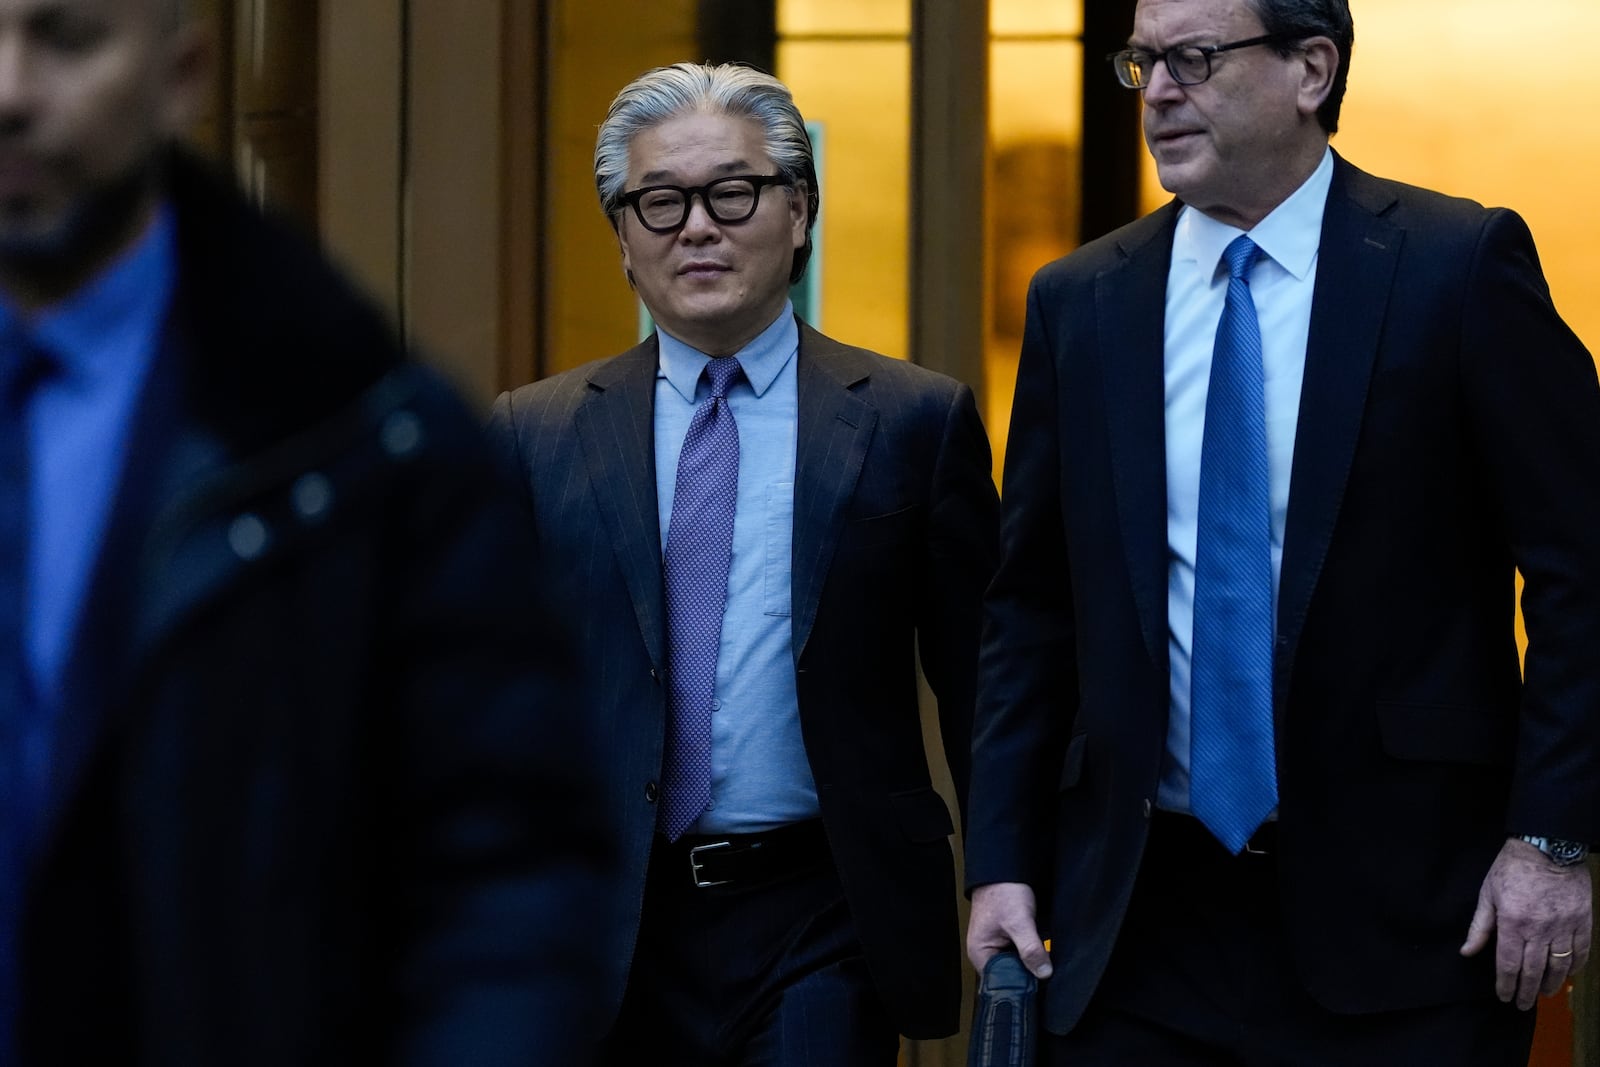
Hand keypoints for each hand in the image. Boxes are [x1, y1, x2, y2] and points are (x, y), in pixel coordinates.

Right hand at [968, 881, 1052, 979]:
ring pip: (1018, 967)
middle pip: (1010, 977)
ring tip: (1043, 961)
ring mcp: (998, 948)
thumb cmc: (1002, 892)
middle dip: (1028, 974)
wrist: (1004, 870)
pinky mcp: (1009, 941)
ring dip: (1032, 964)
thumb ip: (1030, 949)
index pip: (1001, 983)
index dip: (1020, 985)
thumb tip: (1043, 973)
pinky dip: (1032, 954)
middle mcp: (986, 955)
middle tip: (1045, 971)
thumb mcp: (1019, 922)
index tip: (1039, 984)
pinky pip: (1021, 956)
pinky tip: (1041, 952)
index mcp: (980, 954)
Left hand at [1460, 838, 1592, 1009]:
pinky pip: (1581, 951)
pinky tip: (1567, 974)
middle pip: (1533, 970)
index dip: (1506, 984)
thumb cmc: (1511, 869)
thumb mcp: (1487, 894)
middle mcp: (1539, 929)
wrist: (1547, 847)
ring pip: (1559, 965)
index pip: (1508, 964)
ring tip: (1543, 994)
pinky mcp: (1582, 921)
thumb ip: (1479, 926)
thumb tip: (1467, 952)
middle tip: (1523, 1005)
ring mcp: (1564, 926)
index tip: (1504, 997)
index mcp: (1513, 922)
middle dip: (1527, 991)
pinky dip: (1574, 966)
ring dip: (1550, 983)